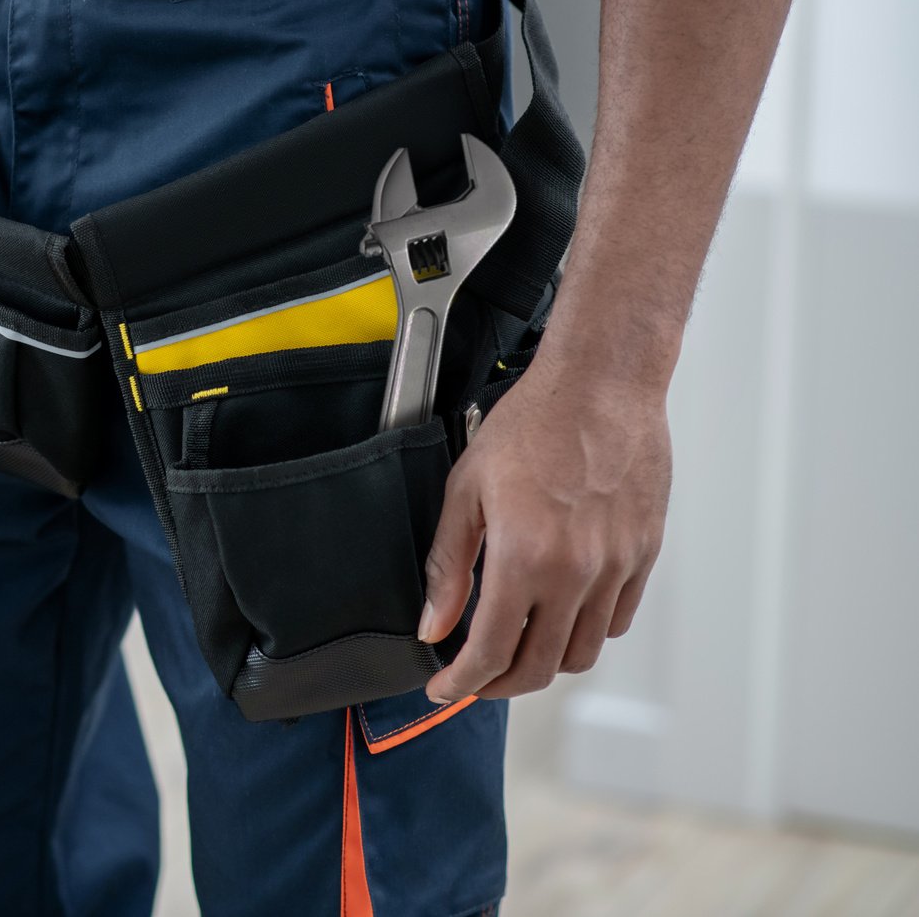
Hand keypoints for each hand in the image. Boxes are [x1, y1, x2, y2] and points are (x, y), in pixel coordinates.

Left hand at [419, 360, 669, 702]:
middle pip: (539, 668)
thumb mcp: (466, 491)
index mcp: (524, 559)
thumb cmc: (532, 424)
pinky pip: (615, 620)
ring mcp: (616, 569)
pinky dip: (584, 633)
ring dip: (544, 663)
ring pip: (582, 653)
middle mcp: (576, 574)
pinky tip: (558, 614)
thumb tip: (434, 627)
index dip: (461, 685)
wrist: (602, 387)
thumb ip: (448, 567)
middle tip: (473, 678)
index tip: (443, 691)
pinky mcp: (643, 556)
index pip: (490, 653)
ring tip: (514, 647)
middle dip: (497, 686)